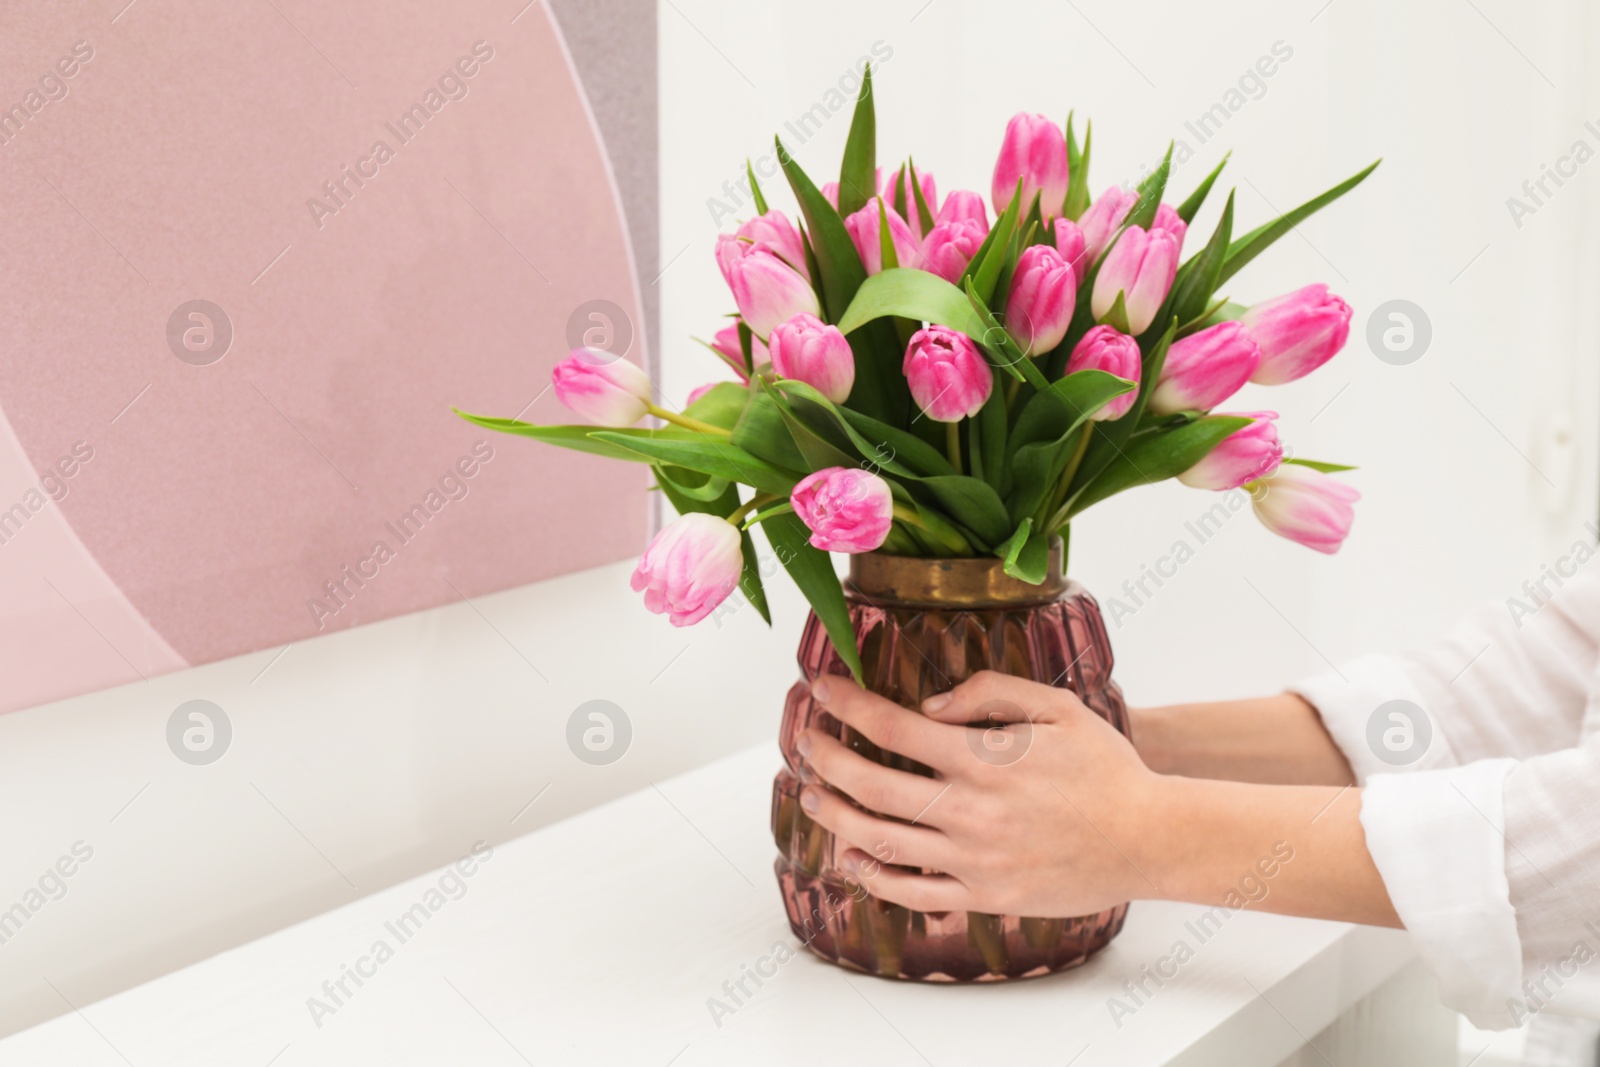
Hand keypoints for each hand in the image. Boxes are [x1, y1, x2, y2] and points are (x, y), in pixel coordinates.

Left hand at [798, 670, 1171, 917]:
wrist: (1150, 839)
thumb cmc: (1106, 769)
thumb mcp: (1056, 707)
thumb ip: (990, 693)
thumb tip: (929, 708)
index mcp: (983, 758)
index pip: (892, 727)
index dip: (848, 704)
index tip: (822, 687)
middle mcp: (969, 810)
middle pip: (871, 784)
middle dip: (825, 757)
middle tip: (804, 740)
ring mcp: (973, 858)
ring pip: (881, 839)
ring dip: (835, 813)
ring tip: (811, 792)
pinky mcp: (984, 894)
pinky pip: (914, 892)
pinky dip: (874, 876)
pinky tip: (852, 855)